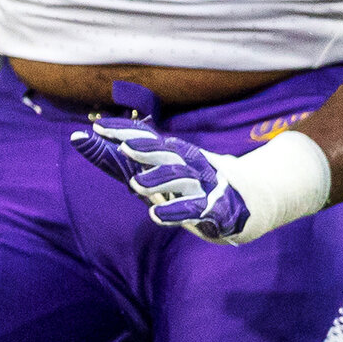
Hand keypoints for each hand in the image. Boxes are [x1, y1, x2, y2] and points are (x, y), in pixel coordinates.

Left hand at [68, 120, 331, 245]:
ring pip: (182, 179)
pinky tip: (156, 216)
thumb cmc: (197, 190)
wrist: (255, 205)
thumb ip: (126, 166)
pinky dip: (175, 211)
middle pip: (168, 153)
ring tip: (135, 185)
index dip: (125, 131)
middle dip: (147, 148)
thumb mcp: (161, 177)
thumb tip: (88, 145)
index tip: (97, 125)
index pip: (149, 139)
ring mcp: (206, 187)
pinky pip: (195, 209)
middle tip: (123, 147)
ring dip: (159, 180)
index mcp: (178, 156)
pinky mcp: (217, 210)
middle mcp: (192, 166)